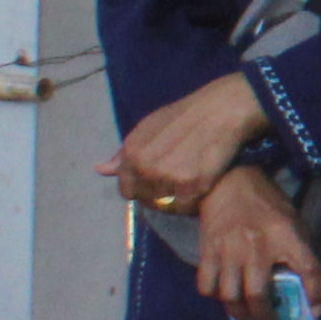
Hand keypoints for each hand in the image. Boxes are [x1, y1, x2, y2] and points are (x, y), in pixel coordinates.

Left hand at [105, 74, 271, 211]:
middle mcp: (145, 168)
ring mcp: (168, 178)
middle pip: (147, 200)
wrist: (220, 111)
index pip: (127, 191)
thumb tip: (100, 170)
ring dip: (177, 200)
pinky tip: (200, 188)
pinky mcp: (193, 186)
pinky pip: (186, 208)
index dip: (142, 188)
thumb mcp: (148, 128)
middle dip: (160, 194)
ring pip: (166, 206)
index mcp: (131, 153)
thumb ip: (123, 153)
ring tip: (190, 184)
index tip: (157, 181)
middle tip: (178, 181)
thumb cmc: (184, 116)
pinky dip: (193, 203)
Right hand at [191, 167, 320, 319]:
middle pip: (258, 296)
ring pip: (230, 297)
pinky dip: (215, 295)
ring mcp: (229, 249)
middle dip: (265, 316)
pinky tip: (225, 291)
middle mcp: (257, 245)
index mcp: (286, 234)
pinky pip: (207, 286)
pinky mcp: (208, 250)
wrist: (230, 181)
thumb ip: (299, 251)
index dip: (315, 294)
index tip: (315, 311)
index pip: (308, 269)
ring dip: (240, 312)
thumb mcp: (293, 222)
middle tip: (270, 319)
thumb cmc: (267, 205)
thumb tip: (305, 290)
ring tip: (247, 312)